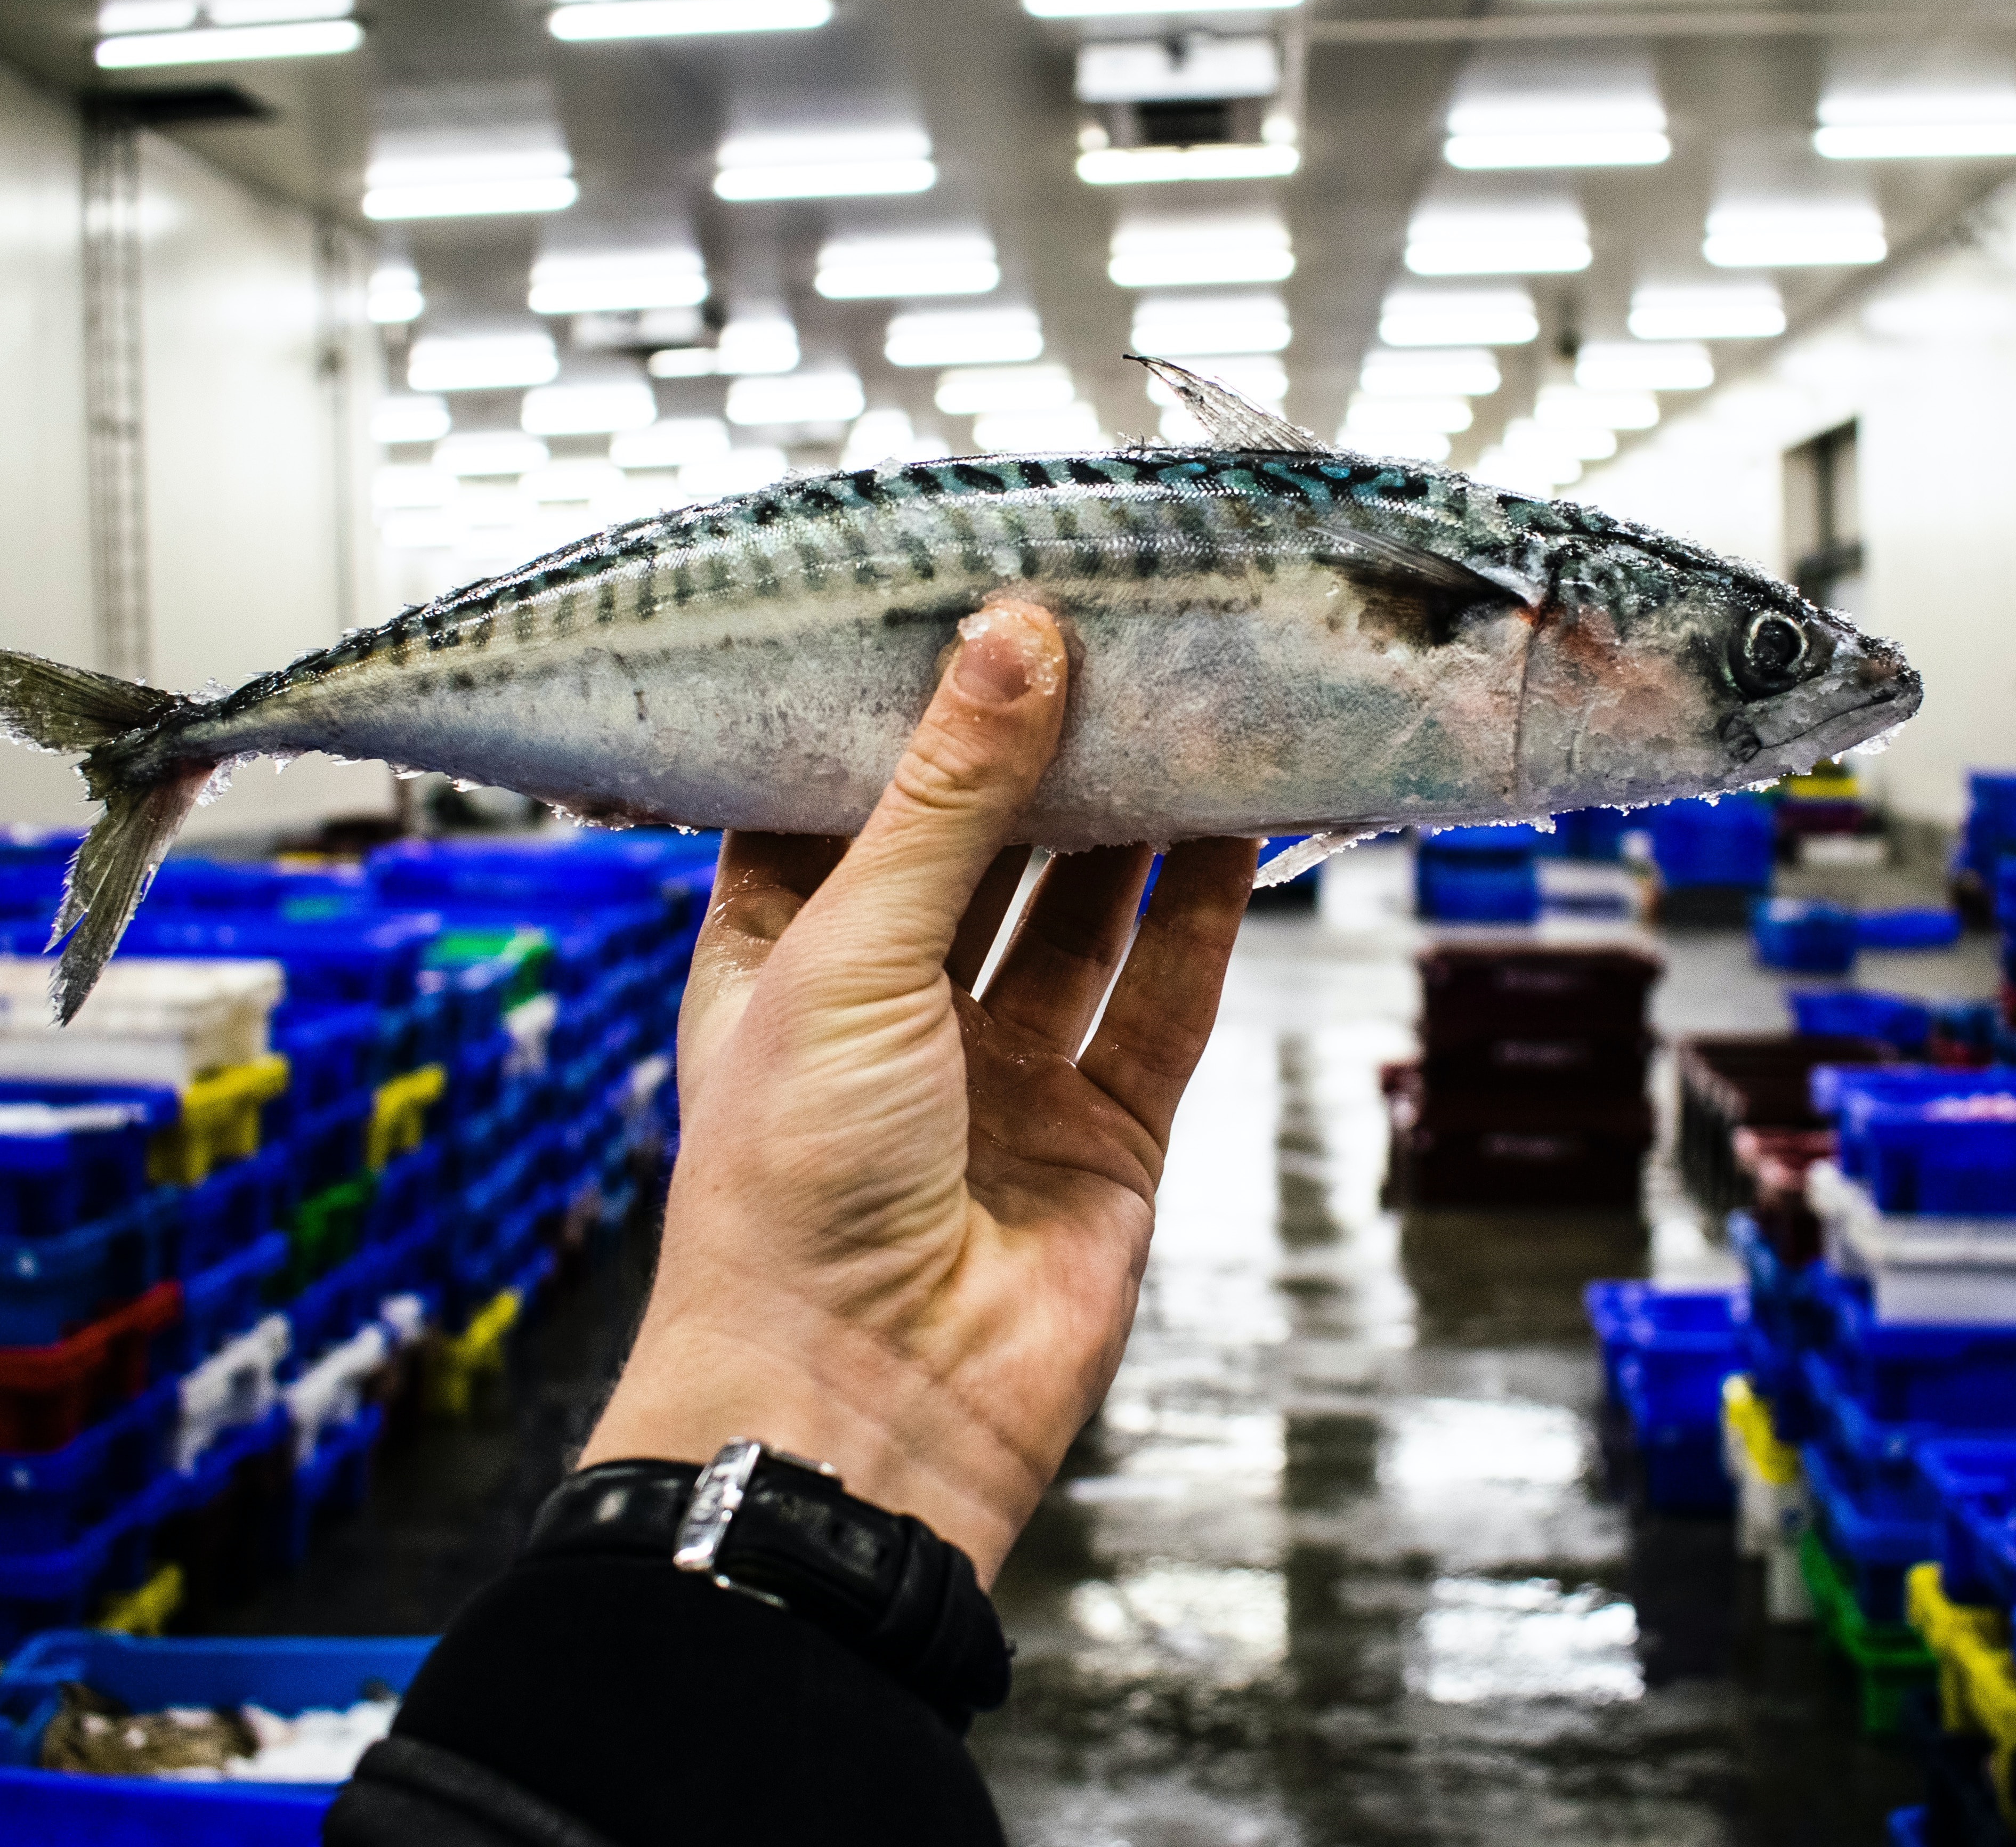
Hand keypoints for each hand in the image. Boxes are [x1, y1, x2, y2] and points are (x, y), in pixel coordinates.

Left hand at [579, 599, 1258, 1580]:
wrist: (859, 1410)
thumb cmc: (789, 1189)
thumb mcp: (846, 955)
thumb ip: (944, 798)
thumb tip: (1010, 638)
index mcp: (781, 962)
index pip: (840, 806)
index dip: (902, 714)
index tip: (966, 604)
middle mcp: (891, 1010)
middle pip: (979, 849)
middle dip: (1037, 753)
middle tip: (1103, 630)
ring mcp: (1001, 1074)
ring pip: (1082, 915)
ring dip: (1128, 819)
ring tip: (1182, 696)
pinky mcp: (1102, 1133)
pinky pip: (1163, 1000)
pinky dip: (1202, 913)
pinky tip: (1233, 818)